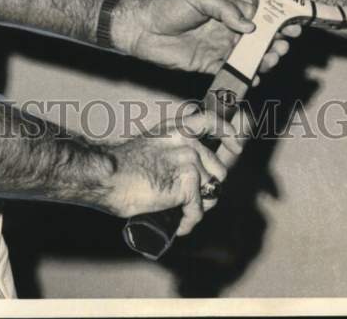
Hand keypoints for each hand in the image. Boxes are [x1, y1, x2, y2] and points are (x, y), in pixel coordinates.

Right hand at [101, 108, 244, 235]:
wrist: (109, 175)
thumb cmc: (123, 165)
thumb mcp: (152, 142)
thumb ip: (171, 144)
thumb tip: (189, 161)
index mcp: (178, 128)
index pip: (211, 121)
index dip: (229, 133)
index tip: (237, 146)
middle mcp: (187, 140)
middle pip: (218, 169)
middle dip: (208, 188)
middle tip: (189, 199)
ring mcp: (189, 160)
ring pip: (212, 192)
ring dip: (198, 205)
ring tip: (179, 211)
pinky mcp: (188, 184)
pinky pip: (198, 210)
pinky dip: (188, 222)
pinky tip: (178, 225)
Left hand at [111, 0, 301, 79]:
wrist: (143, 28)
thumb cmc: (168, 7)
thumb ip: (225, 9)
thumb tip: (249, 25)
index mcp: (225, 10)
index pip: (255, 16)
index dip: (273, 23)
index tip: (290, 27)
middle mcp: (225, 30)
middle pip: (255, 40)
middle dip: (271, 44)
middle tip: (281, 48)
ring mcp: (217, 48)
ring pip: (246, 57)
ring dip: (260, 60)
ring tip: (270, 61)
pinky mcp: (207, 64)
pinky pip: (229, 71)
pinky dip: (243, 76)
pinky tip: (253, 78)